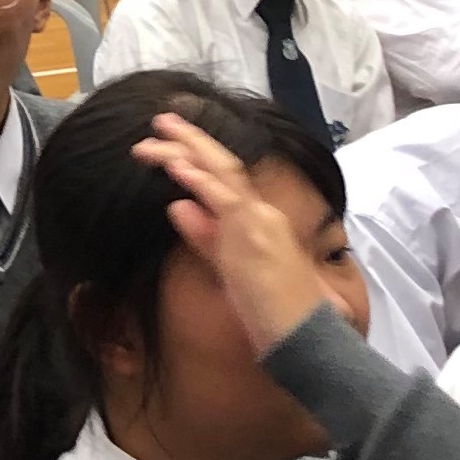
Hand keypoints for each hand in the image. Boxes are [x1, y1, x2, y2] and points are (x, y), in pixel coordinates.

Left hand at [134, 109, 335, 354]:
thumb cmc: (277, 315)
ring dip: (184, 151)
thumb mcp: (231, 269)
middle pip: (223, 166)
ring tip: (153, 136)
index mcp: (261, 224)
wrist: (306, 338)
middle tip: (161, 120)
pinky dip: (198, 178)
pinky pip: (223, 198)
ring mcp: (259, 222)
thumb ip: (205, 237)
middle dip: (191, 140)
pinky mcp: (252, 236)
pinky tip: (175, 164)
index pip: (227, 182)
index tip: (174, 147)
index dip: (200, 160)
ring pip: (220, 173)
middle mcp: (262, 216)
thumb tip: (178, 207)